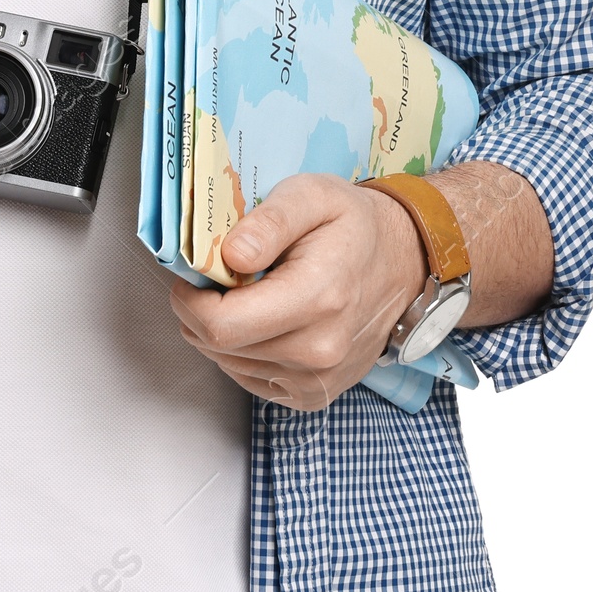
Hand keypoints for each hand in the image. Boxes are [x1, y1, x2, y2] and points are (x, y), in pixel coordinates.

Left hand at [169, 174, 427, 409]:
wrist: (402, 263)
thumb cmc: (351, 224)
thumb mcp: (312, 196)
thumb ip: (269, 221)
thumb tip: (229, 256)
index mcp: (317, 298)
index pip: (222, 324)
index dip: (190, 300)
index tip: (192, 274)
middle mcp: (319, 351)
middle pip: (220, 347)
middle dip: (199, 312)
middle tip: (212, 278)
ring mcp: (318, 380)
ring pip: (230, 365)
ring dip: (220, 331)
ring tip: (242, 294)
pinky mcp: (313, 395)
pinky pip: (250, 379)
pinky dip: (241, 351)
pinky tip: (260, 319)